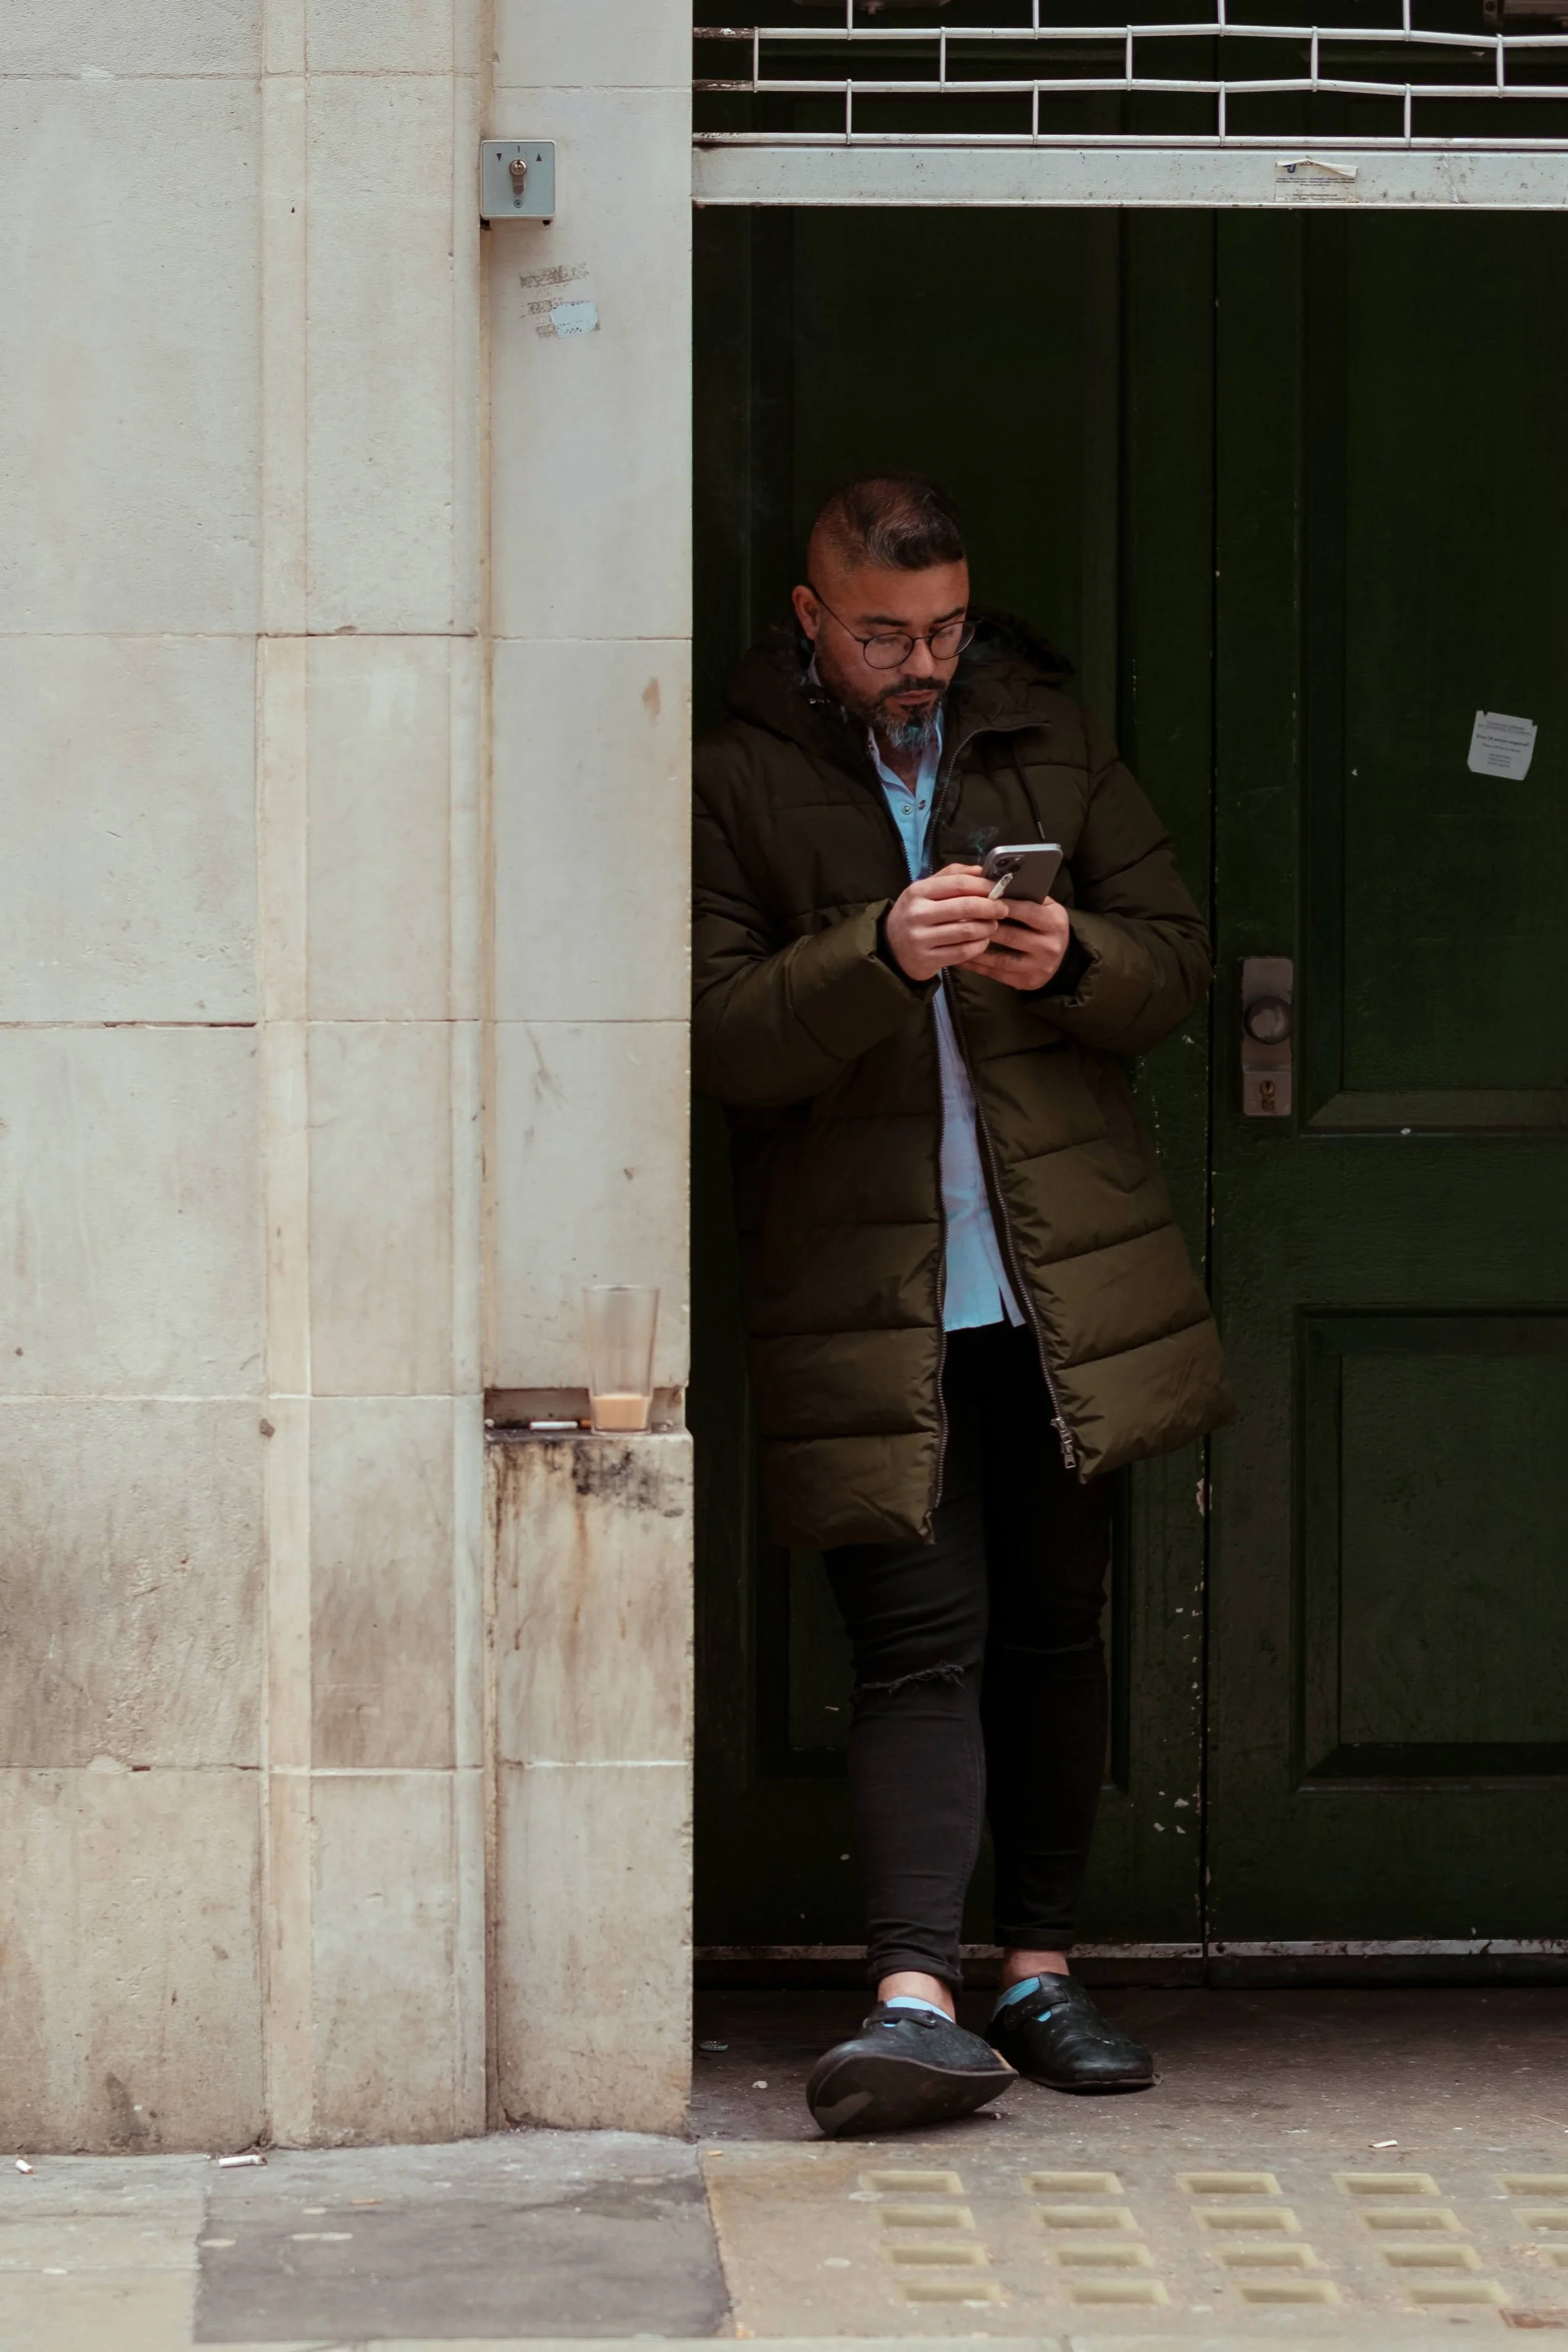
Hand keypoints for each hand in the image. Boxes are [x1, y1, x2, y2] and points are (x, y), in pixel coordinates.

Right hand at [884, 865, 1003, 982]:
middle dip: (991, 907)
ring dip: (987, 928)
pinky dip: (979, 946)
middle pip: (965, 907)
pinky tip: (983, 941)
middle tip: (1003, 909)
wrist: (891, 947)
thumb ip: (951, 876)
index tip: (998, 889)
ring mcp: (921, 938)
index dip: (983, 886)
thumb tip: (980, 870)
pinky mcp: (927, 959)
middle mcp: (917, 914)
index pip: (958, 883)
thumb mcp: (925, 890)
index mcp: (918, 891)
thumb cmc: (915, 914)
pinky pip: (963, 952)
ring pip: (967, 930)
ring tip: (993, 925)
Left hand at [969, 893, 1071, 991]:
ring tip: (957, 939)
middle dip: (983, 927)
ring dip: (976, 949)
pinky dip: (977, 966)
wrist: (1062, 957)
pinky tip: (962, 957)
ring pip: (1000, 959)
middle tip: (960, 918)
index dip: (1000, 905)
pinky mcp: (1028, 982)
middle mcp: (1050, 947)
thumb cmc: (1045, 924)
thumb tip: (993, 884)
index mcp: (1055, 922)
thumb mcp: (1046, 907)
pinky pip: (996, 974)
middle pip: (1010, 936)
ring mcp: (1039, 967)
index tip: (979, 897)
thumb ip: (1025, 897)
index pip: (1025, 911)